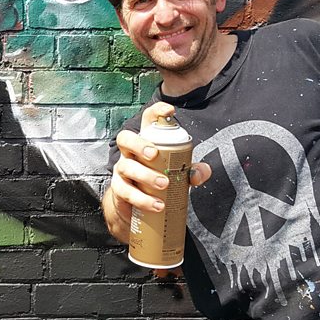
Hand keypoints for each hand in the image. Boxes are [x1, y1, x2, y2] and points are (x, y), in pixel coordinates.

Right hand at [109, 101, 211, 224]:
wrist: (136, 208)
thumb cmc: (156, 182)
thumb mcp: (177, 174)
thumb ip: (192, 171)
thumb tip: (200, 173)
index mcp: (145, 142)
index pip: (147, 121)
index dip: (156, 112)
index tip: (170, 111)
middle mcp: (129, 153)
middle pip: (126, 139)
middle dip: (139, 144)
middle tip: (154, 155)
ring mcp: (122, 170)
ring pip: (126, 166)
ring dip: (145, 175)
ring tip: (163, 184)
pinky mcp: (119, 190)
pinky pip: (125, 192)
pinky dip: (142, 199)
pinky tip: (156, 205)